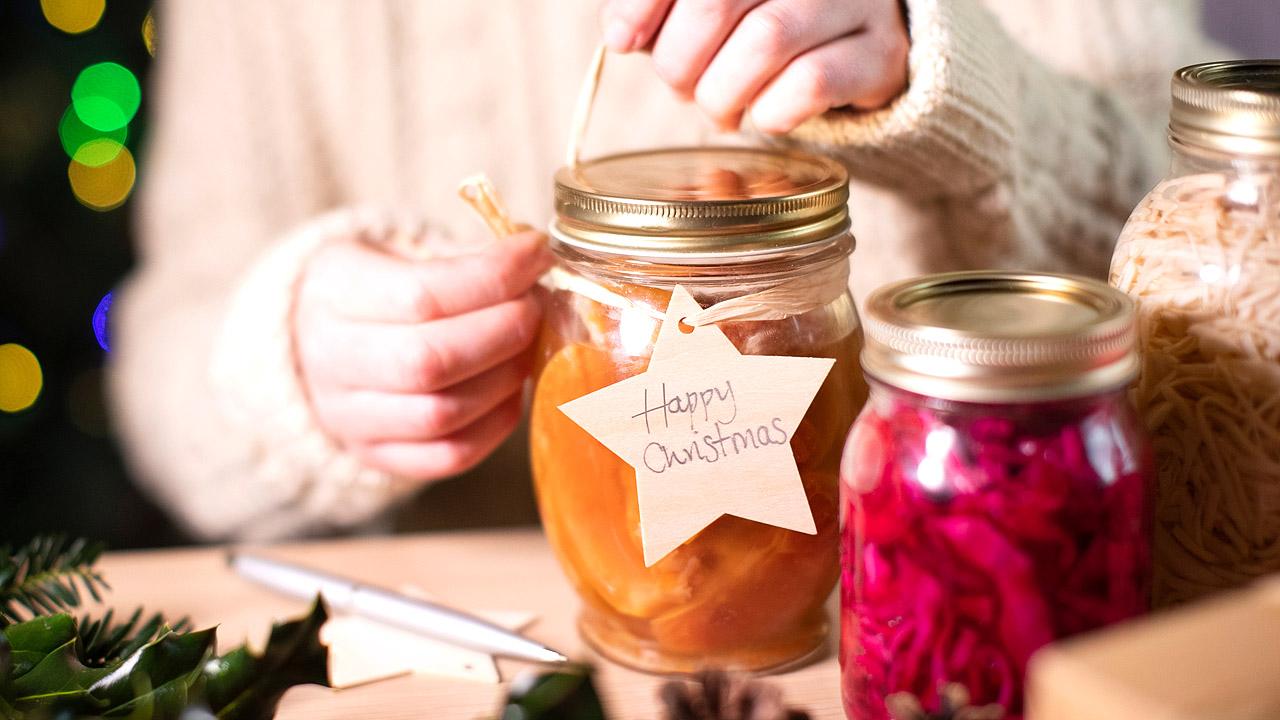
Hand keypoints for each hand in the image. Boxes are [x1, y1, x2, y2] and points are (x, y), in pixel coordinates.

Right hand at [295, 231, 551, 480]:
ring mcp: (350, 417)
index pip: (423, 294)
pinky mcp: (377, 455)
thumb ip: (461, 259)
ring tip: (527, 346)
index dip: (494, 276)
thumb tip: (536, 260)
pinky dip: (496, 425)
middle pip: (431, 360)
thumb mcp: (397, 252)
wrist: (311, 343)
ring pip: (442, 413)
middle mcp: (332, 360)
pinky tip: (511, 391)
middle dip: (504, 330)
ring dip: (506, 377)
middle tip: (536, 306)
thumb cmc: (375, 289)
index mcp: (334, 292)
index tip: (537, 254)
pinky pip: (449, 455)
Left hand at [600, 0, 908, 132]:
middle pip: (717, 0)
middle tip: (680, 86)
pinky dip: (771, 112)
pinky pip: (812, 83)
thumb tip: (620, 32)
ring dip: (722, 93)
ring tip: (720, 107)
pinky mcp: (881, 53)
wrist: (856, 46)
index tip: (622, 40)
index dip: (643, 2)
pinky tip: (766, 112)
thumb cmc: (759, 20)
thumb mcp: (703, 6)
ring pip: (766, 40)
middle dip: (680, 59)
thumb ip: (654, 6)